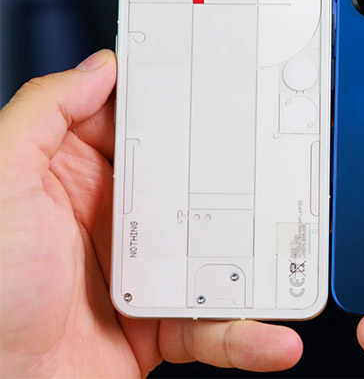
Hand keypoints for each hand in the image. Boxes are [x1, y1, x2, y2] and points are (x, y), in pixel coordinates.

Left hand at [0, 50, 302, 376]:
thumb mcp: (1, 183)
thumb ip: (43, 115)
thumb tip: (99, 69)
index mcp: (80, 180)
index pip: (143, 129)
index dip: (183, 107)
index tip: (226, 88)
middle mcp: (117, 222)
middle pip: (195, 186)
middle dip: (241, 177)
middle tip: (280, 163)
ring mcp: (145, 274)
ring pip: (218, 255)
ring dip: (259, 262)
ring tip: (293, 261)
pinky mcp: (161, 325)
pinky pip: (216, 325)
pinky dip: (248, 334)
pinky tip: (272, 336)